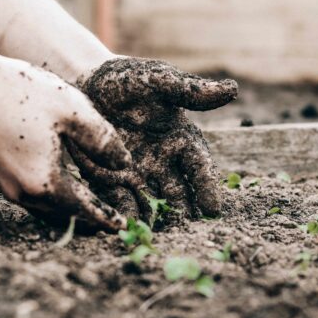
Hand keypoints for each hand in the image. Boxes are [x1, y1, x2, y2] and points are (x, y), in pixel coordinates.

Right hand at [0, 57, 130, 230]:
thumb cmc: (20, 92)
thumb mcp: (73, 110)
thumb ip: (103, 140)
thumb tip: (124, 164)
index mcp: (45, 182)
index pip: (84, 209)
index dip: (106, 217)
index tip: (123, 227)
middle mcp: (23, 193)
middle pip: (64, 215)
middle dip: (89, 219)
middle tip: (111, 221)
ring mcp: (6, 186)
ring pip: (46, 209)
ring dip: (69, 211)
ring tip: (91, 208)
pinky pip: (32, 197)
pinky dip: (52, 199)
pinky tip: (62, 187)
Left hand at [70, 57, 237, 219]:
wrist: (85, 84)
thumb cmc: (127, 80)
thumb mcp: (158, 81)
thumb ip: (190, 90)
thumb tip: (232, 90)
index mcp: (181, 140)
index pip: (200, 168)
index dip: (207, 188)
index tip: (213, 209)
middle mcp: (164, 163)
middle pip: (179, 194)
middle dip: (184, 214)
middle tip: (188, 233)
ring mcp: (138, 174)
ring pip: (153, 203)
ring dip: (157, 220)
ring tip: (160, 237)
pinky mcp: (111, 181)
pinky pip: (121, 202)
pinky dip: (126, 215)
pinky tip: (128, 228)